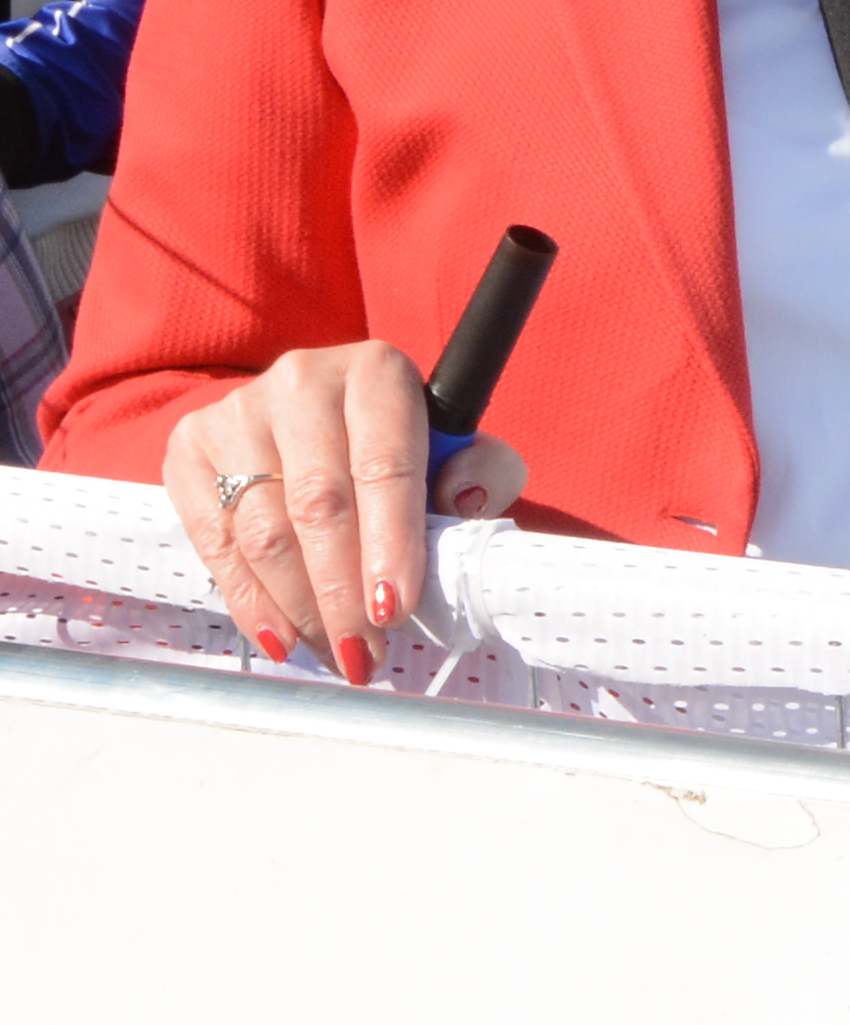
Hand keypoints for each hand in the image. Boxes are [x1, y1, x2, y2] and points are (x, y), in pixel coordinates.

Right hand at [162, 345, 528, 686]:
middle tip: (364, 651)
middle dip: (341, 593)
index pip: (385, 466)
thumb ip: (483, 469)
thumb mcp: (454, 445)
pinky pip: (215, 541)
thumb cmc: (394, 441)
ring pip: (263, 530)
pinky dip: (249, 600)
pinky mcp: (191, 447)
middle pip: (318, 505)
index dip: (390, 543)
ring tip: (334, 652)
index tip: (396, 608)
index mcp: (376, 372)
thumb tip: (462, 500)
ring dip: (299, 607)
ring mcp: (237, 412)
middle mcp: (301, 381)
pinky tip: (282, 636)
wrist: (312, 415)